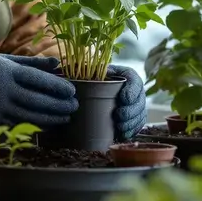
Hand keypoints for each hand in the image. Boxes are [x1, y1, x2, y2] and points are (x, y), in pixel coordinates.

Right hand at [0, 54, 77, 126]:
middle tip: (74, 107)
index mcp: (8, 71)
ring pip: (30, 115)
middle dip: (59, 105)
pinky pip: (20, 124)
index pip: (38, 80)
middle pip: (37, 100)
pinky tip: (49, 125)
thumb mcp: (6, 59)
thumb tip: (57, 64)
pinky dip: (37, 125)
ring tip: (66, 117)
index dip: (57, 87)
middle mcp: (3, 89)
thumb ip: (32, 62)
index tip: (72, 91)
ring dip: (51, 118)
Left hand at [2, 56, 146, 139]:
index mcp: (125, 75)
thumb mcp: (88, 72)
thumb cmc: (90, 80)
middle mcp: (132, 89)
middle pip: (140, 100)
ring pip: (141, 113)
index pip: (134, 80)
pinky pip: (138, 124)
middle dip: (131, 110)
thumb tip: (61, 66)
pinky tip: (123, 134)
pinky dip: (132, 130)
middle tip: (118, 117)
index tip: (122, 98)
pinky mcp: (133, 117)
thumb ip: (81, 70)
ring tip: (120, 127)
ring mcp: (135, 104)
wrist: (95, 92)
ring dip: (132, 121)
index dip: (131, 90)